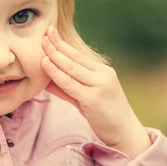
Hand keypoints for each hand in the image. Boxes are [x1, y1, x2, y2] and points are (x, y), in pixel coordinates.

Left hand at [41, 26, 149, 157]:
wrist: (125, 133)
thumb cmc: (105, 116)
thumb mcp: (86, 98)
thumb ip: (68, 88)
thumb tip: (47, 80)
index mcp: (103, 72)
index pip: (79, 54)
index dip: (63, 43)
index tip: (50, 32)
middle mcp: (102, 75)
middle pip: (74, 58)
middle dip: (57, 45)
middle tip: (43, 34)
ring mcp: (99, 86)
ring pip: (71, 68)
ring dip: (54, 56)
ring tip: (41, 46)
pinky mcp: (92, 99)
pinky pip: (69, 83)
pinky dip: (55, 73)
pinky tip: (46, 65)